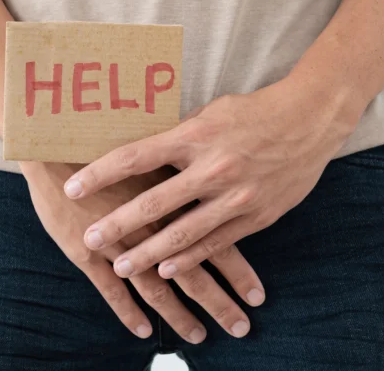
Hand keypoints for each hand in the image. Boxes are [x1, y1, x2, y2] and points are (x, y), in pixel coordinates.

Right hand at [21, 161, 265, 341]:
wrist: (53, 145)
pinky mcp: (86, 254)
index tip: (258, 296)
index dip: (238, 272)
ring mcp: (120, 243)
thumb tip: (213, 168)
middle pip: (194, 273)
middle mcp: (152, 227)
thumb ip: (183, 166)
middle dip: (220, 303)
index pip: (216, 242)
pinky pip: (111, 292)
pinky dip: (127, 313)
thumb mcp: (151, 149)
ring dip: (180, 317)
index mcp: (173, 202)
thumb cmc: (105, 136)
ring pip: (156, 290)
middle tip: (241, 328)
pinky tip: (142, 332)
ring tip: (199, 337)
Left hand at [64, 76, 360, 279]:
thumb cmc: (252, 112)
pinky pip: (215, 244)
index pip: (135, 156)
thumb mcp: (209, 113)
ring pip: (183, 233)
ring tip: (120, 267)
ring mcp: (235, 197)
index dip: (100, 174)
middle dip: (117, 224)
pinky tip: (166, 271)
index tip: (72, 187)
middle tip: (90, 239)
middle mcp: (212, 168)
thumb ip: (177, 137)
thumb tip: (140, 151)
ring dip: (148, 253)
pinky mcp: (256, 217)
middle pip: (153, 202)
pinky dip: (189, 259)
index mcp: (194, 136)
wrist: (311, 121)